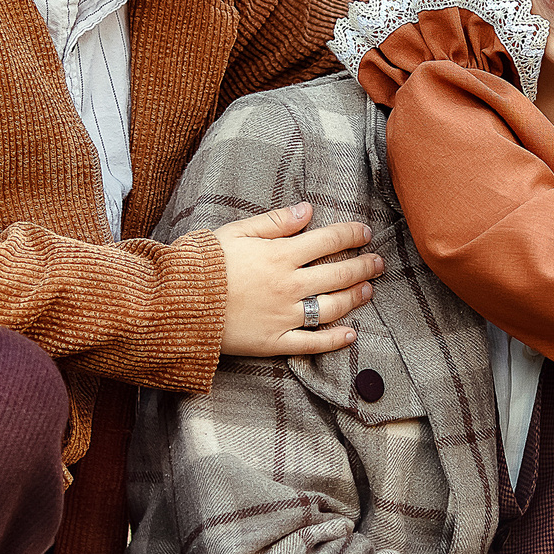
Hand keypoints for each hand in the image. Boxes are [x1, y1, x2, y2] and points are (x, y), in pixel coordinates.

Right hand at [213, 203, 382, 355]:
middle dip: (363, 266)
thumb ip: (274, 222)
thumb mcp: (235, 232)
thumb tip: (307, 210)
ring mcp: (284, 316)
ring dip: (355, 297)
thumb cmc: (201, 264)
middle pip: (338, 274)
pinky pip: (311, 342)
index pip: (327, 241)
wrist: (176, 304)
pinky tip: (351, 334)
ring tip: (368, 290)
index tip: (365, 232)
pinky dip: (334, 339)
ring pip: (332, 307)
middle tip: (378, 263)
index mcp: (280, 256)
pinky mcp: (274, 342)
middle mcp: (288, 286)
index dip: (351, 234)